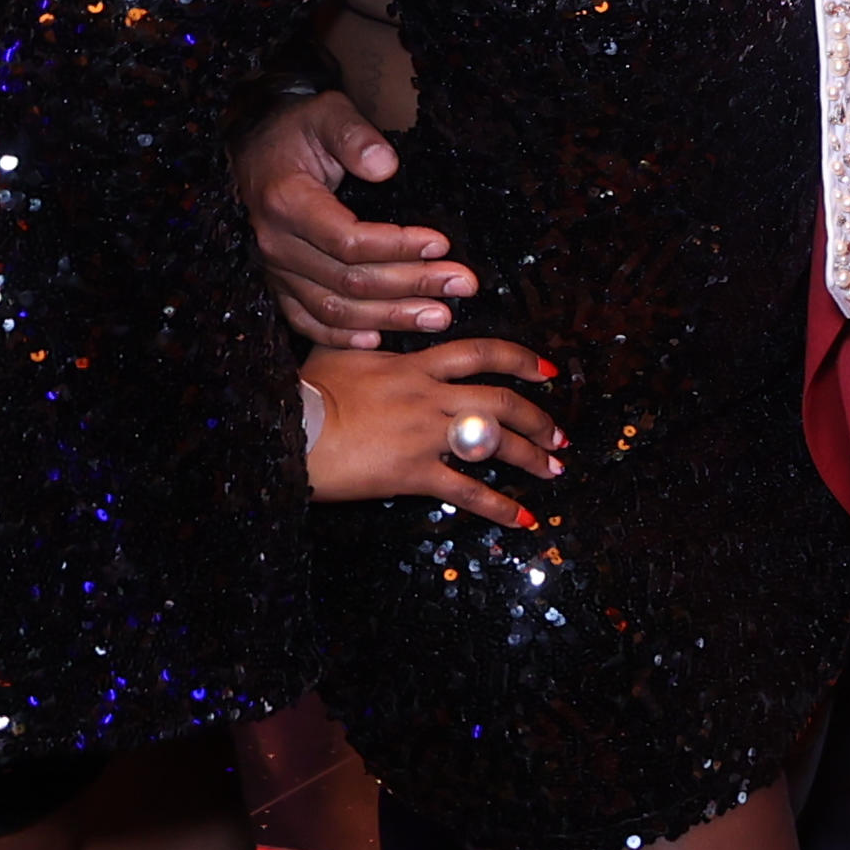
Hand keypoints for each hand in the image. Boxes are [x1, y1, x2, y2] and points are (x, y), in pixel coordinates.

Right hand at [242, 89, 464, 348]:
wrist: (254, 144)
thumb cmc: (298, 128)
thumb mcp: (327, 114)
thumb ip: (355, 136)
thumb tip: (386, 165)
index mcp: (287, 202)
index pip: (348, 240)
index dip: (398, 247)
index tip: (442, 244)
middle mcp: (275, 243)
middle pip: (348, 281)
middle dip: (411, 286)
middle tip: (461, 287)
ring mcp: (275, 268)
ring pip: (333, 308)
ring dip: (388, 317)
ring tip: (439, 316)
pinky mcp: (278, 283)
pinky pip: (306, 319)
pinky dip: (341, 336)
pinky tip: (378, 339)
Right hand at [301, 335, 562, 521]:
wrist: (291, 429)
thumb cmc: (306, 393)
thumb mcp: (338, 352)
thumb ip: (368, 344)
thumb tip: (372, 331)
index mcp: (414, 365)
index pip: (480, 353)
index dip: (520, 359)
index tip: (547, 370)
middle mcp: (429, 396)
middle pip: (502, 400)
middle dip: (538, 417)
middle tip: (559, 433)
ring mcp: (426, 434)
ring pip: (495, 442)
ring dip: (532, 457)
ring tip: (554, 469)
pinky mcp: (415, 472)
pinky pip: (467, 491)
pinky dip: (499, 506)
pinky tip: (522, 517)